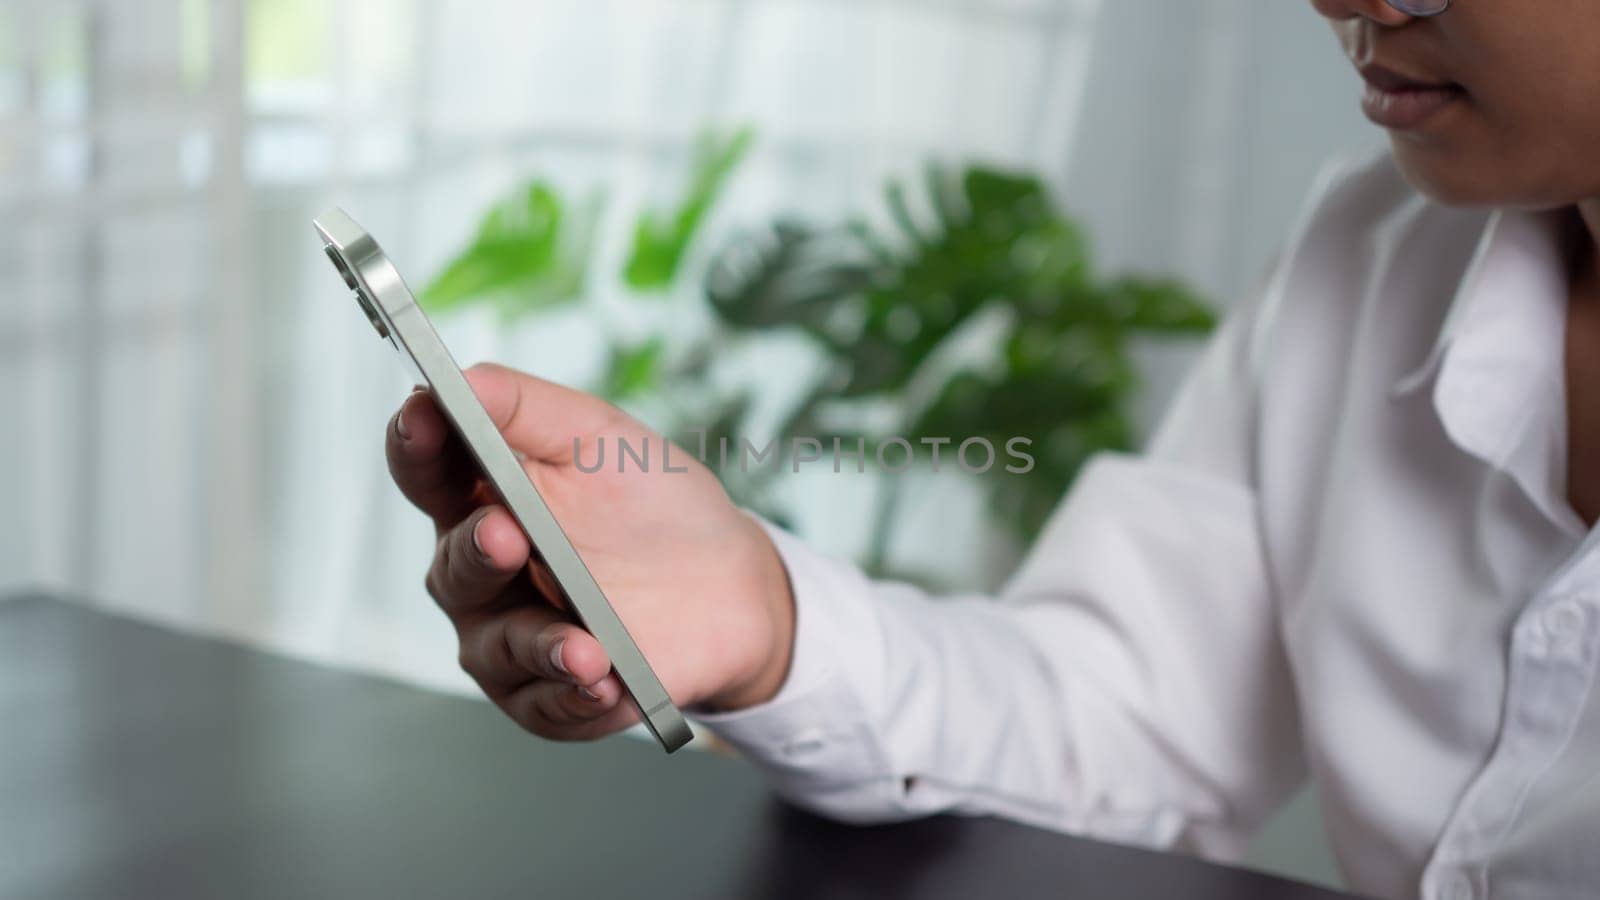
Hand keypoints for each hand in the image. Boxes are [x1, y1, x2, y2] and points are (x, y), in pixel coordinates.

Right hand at [386, 363, 795, 740]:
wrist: (729, 584)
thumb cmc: (652, 503)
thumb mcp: (599, 438)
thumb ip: (528, 409)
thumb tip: (463, 378)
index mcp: (480, 498)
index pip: (426, 470)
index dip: (416, 444)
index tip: (423, 417)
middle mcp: (479, 573)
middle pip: (453, 567)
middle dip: (478, 551)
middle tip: (508, 535)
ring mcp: (508, 639)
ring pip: (496, 649)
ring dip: (536, 643)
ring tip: (583, 644)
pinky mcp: (549, 697)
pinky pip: (547, 704)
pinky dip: (575, 695)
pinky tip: (604, 681)